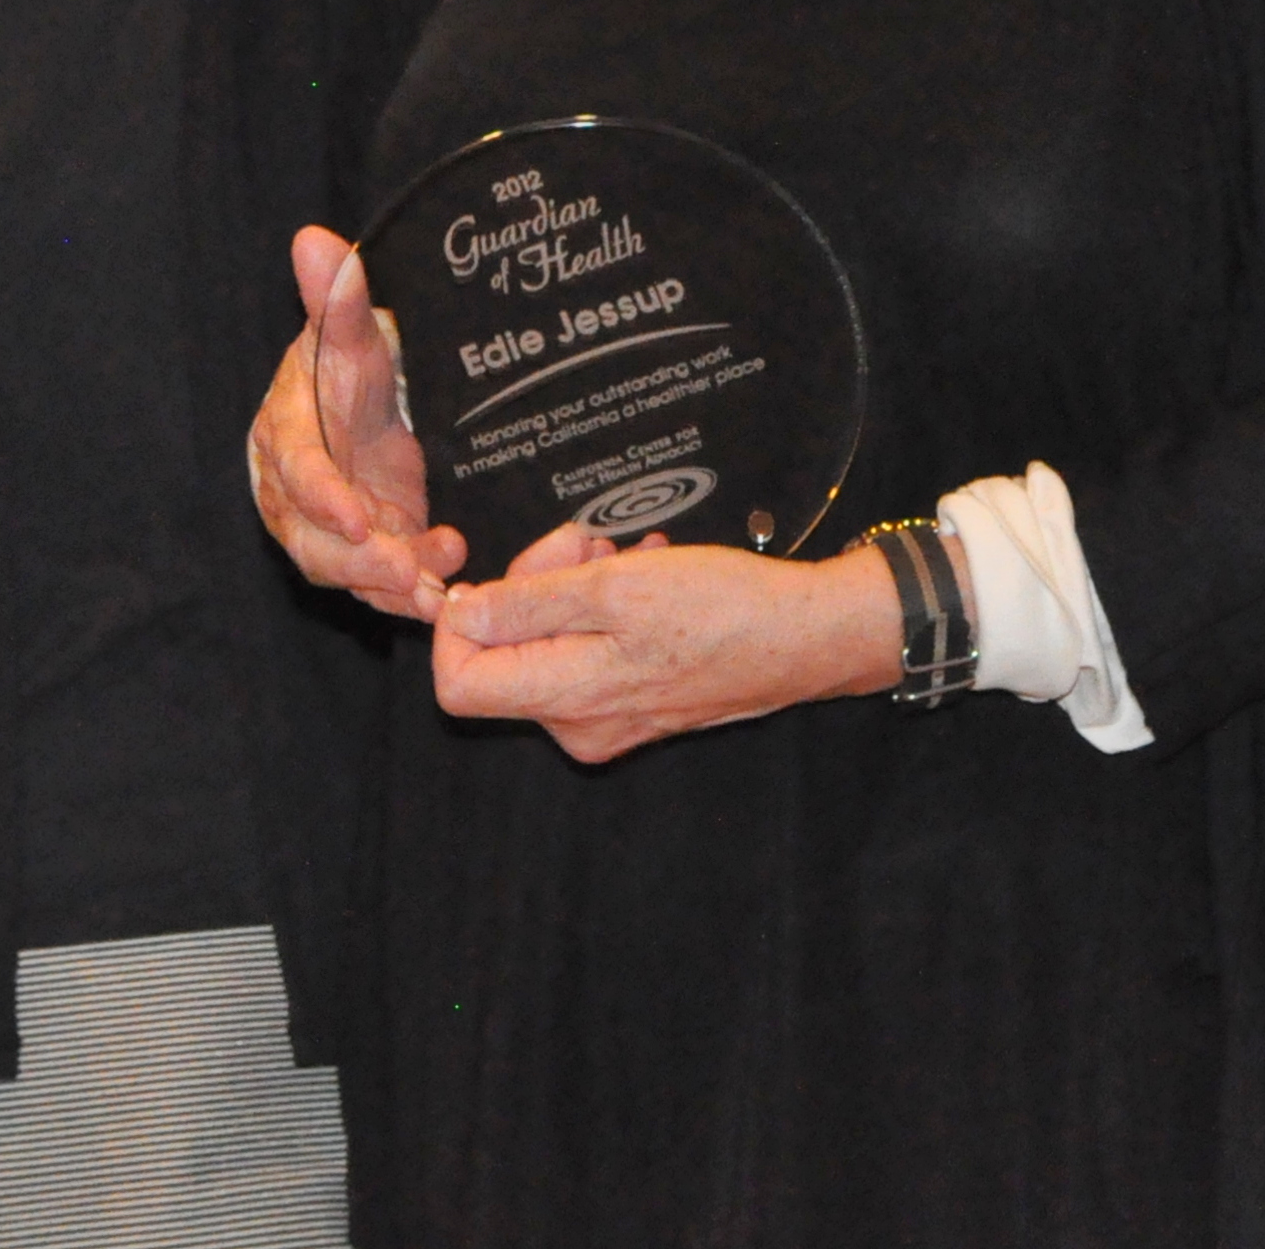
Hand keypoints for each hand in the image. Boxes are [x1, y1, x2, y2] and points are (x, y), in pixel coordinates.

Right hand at [247, 227, 465, 621]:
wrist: (380, 394)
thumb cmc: (355, 360)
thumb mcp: (352, 329)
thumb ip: (336, 296)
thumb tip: (314, 239)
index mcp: (283, 435)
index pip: (295, 471)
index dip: (323, 499)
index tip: (359, 519)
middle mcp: (296, 493)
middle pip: (312, 540)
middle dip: (359, 562)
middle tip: (407, 570)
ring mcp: (333, 527)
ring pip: (347, 570)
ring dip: (389, 584)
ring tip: (436, 585)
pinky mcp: (368, 550)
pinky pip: (380, 583)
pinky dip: (409, 592)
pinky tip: (445, 589)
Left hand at [432, 528, 904, 762]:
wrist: (808, 636)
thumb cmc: (724, 609)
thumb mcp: (616, 587)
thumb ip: (529, 604)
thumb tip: (457, 612)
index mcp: (566, 700)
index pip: (456, 684)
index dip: (458, 622)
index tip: (497, 574)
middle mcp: (579, 723)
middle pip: (503, 652)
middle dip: (532, 581)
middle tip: (584, 541)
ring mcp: (609, 717)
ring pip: (548, 641)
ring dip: (573, 582)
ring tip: (624, 553)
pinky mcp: (635, 700)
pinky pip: (589, 647)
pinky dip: (604, 601)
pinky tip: (644, 570)